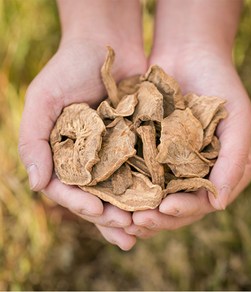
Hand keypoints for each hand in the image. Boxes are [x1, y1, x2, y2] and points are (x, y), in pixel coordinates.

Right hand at [19, 37, 146, 249]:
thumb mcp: (43, 99)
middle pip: (98, 196)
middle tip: (129, 233)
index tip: (98, 212)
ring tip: (145, 228)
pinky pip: (143, 170)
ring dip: (133, 211)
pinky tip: (161, 201)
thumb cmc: (69, 68)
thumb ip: (33, 141)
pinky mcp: (136, 143)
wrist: (106, 44)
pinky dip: (150, 187)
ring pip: (122, 190)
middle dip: (111, 218)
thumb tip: (37, 185)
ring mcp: (113, 152)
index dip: (81, 203)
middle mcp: (88, 158)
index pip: (69, 189)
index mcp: (63, 154)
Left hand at [125, 46, 250, 237]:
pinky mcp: (147, 150)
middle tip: (138, 222)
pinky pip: (135, 172)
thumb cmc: (220, 84)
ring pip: (152, 195)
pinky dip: (125, 184)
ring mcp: (168, 163)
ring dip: (138, 208)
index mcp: (218, 171)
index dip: (184, 210)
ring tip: (121, 215)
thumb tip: (219, 206)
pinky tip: (111, 192)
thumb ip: (236, 161)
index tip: (165, 210)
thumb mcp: (238, 120)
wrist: (189, 53)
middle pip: (174, 205)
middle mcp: (192, 172)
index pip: (201, 202)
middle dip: (157, 216)